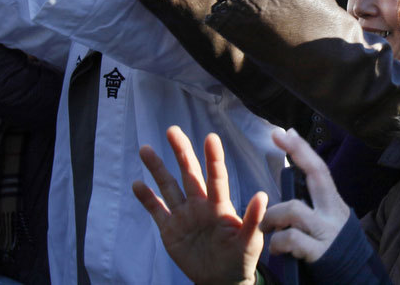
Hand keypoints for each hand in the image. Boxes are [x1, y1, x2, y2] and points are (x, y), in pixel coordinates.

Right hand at [133, 126, 266, 284]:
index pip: (216, 178)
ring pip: (168, 186)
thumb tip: (262, 195)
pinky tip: (136, 184)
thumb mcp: (250, 242)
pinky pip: (157, 210)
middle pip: (188, 173)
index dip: (213, 159)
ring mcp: (183, 215)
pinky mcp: (170, 229)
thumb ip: (253, 220)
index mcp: (220, 205)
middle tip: (173, 130)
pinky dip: (146, 198)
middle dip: (181, 151)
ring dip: (157, 168)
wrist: (221, 280)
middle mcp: (200, 204)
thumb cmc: (240, 258)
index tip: (211, 138)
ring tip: (145, 149)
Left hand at [260, 129, 349, 261]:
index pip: (319, 169)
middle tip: (280, 136)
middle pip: (318, 174)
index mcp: (332, 203)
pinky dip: (278, 243)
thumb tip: (296, 172)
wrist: (354, 279)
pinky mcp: (319, 253)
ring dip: (272, 217)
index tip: (286, 131)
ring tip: (266, 226)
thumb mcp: (326, 219)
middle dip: (298, 152)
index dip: (302, 149)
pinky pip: (291, 239)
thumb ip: (312, 200)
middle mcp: (332, 213)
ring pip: (293, 209)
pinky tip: (276, 249)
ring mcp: (326, 232)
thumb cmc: (331, 247)